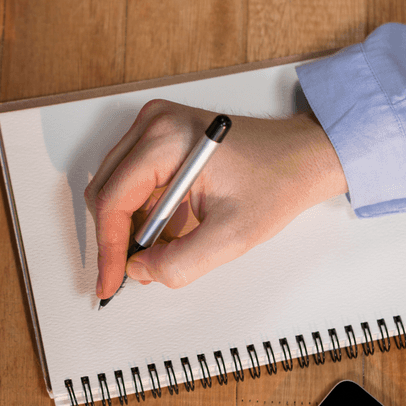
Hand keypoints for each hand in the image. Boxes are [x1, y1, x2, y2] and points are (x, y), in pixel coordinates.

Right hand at [84, 99, 347, 298]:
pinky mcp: (160, 136)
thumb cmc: (275, 181)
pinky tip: (167, 231)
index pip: (112, 199)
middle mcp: (154, 124)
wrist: (301, 157)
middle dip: (116, 238)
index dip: (108, 249)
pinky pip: (132, 180)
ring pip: (115, 188)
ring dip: (130, 226)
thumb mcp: (231, 236)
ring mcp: (154, 126)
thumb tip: (139, 270)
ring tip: (158, 251)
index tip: (109, 281)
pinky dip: (142, 212)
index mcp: (167, 139)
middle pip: (104, 191)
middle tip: (130, 275)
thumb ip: (180, 261)